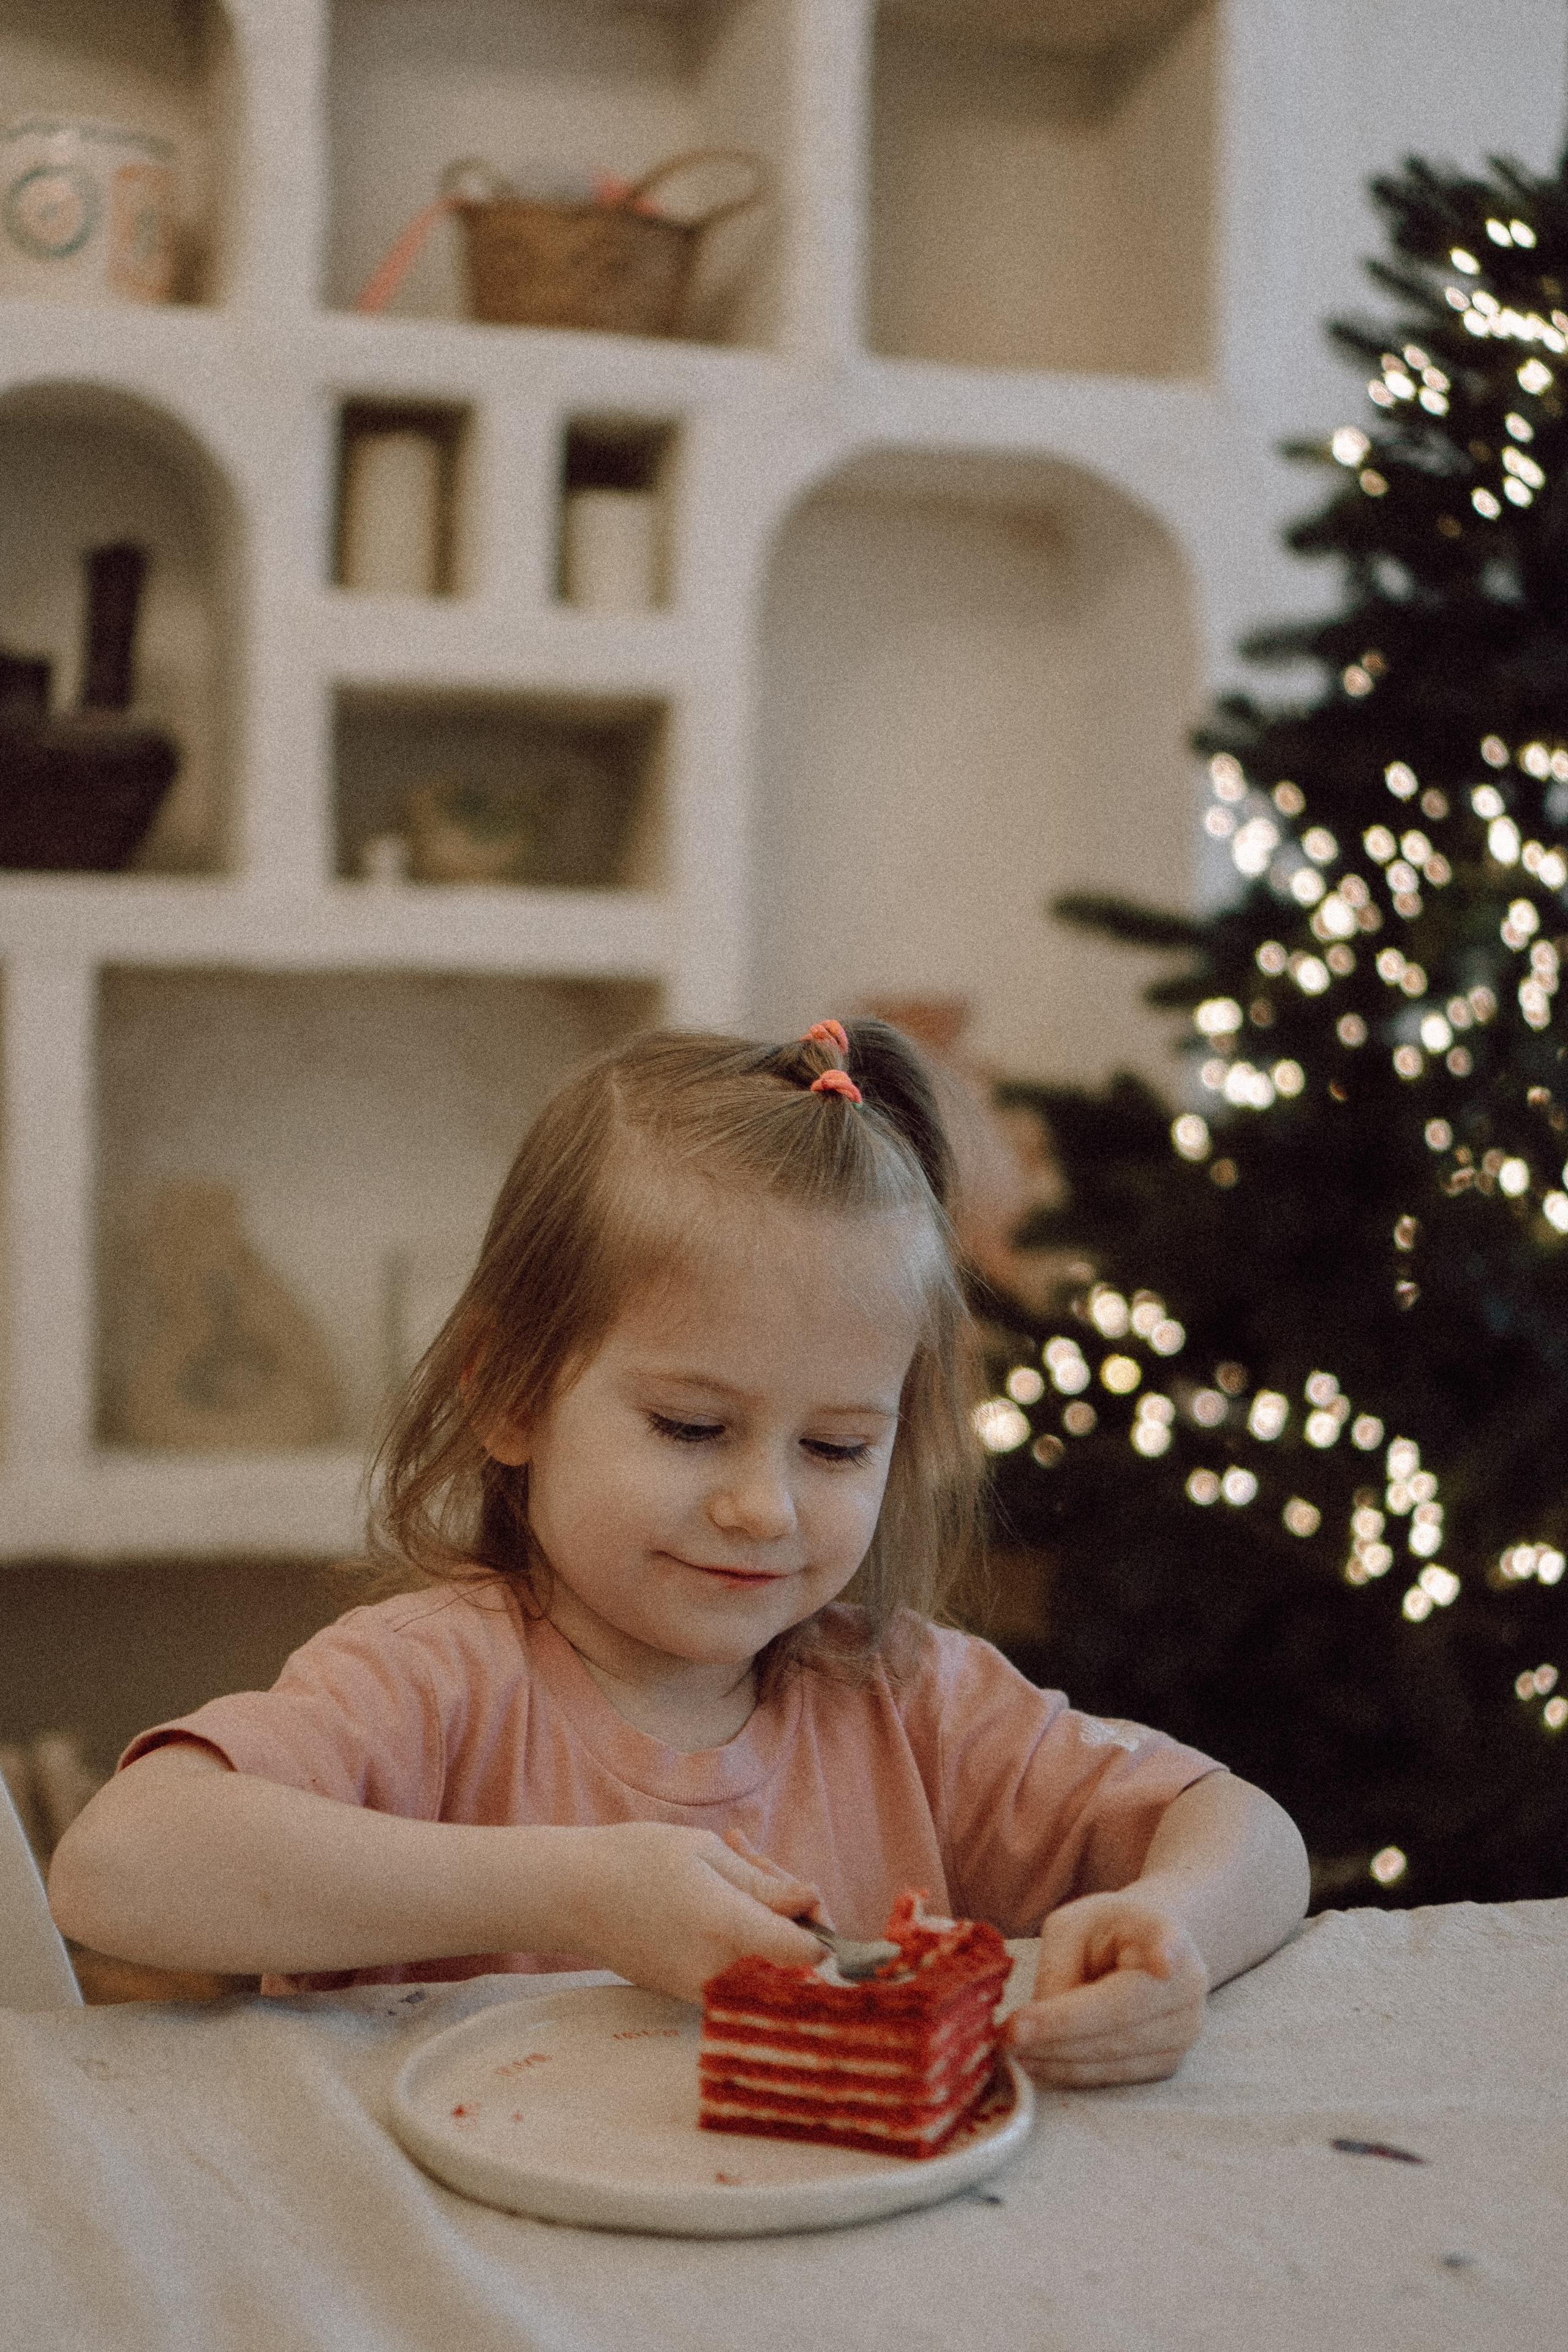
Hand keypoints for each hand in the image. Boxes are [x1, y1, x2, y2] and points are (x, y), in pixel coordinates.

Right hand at [561, 1821, 826, 2002]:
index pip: (809, 1954)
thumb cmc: (636, 1861)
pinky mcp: (689, 1994)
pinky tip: (718, 1889)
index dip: (822, 1927)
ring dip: (763, 1914)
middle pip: (791, 1956)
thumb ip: (763, 1884)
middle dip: (788, 1906)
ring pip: (765, 1960)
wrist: (571, 1897)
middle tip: (751, 1856)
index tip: (809, 1897)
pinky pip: (737, 1967)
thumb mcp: (705, 1853)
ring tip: (732, 1860)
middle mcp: (720, 1973)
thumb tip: (811, 1901)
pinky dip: (739, 1932)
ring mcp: (702, 1990)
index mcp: (728, 1930)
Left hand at [1004, 1891, 1208, 2086]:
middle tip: (1007, 2035)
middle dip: (1060, 2030)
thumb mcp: (1072, 1925)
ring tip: (1012, 2052)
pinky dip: (1071, 2071)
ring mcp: (1182, 2033)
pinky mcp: (1166, 2064)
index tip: (1163, 1963)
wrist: (1142, 1951)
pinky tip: (1035, 2062)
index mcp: (1170, 1935)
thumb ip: (1059, 1965)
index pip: (1160, 1951)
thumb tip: (1040, 2022)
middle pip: (1122, 2017)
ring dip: (1059, 2058)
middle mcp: (1189, 1989)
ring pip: (1115, 2055)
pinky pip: (1114, 2075)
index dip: (1165, 1956)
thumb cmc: (1103, 1931)